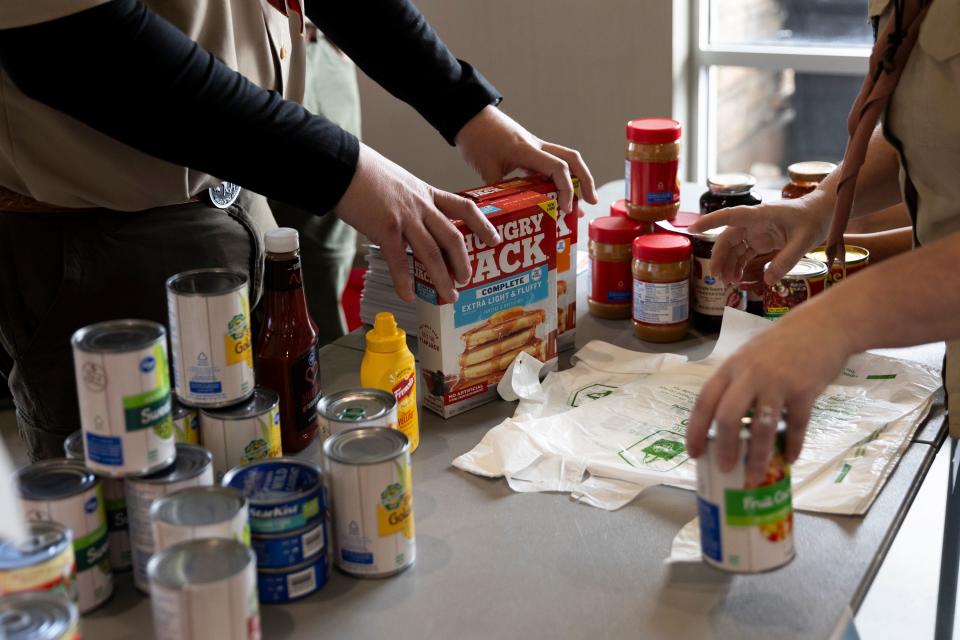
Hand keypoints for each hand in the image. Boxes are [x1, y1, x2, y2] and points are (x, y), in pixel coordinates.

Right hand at [334, 144, 500, 302]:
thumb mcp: (401, 182)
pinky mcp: (385, 228)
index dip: (482, 225)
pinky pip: (399, 260)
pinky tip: (408, 296)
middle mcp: (421, 206)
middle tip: (466, 280)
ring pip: (431, 253)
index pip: (464, 207)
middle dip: (463, 262)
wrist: (342, 165)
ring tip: (447, 296)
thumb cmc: (366, 174)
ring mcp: (404, 217)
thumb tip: (415, 222)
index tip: (494, 240)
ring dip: (442, 278)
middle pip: (452, 237)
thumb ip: (412, 202)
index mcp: (426, 193)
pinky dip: (404, 281)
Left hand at [454, 105, 598, 213]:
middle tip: (591, 202)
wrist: (468, 114)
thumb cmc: (475, 137)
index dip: (567, 190)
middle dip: (586, 181)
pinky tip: (556, 194)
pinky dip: (558, 178)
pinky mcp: (529, 148)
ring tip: (578, 203)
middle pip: (573, 159)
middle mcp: (537, 146)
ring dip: (576, 179)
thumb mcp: (485, 168)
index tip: (564, 209)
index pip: (558, 168)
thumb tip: (507, 214)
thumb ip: (499, 191)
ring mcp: (535, 145)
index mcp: (527, 150)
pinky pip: (551, 162)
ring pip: (565, 159)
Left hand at [685, 304, 852, 484]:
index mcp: (731, 368)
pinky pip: (796, 425)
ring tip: (755, 477)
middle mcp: (750, 375)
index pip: (704, 401)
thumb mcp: (749, 359)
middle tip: (725, 470)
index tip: (694, 453)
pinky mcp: (805, 390)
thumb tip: (727, 429)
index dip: (696, 429)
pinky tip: (790, 459)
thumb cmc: (781, 346)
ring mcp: (778, 382)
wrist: (824, 326)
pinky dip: (792, 445)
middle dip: (725, 447)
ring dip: (758, 456)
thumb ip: (737, 386)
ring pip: (762, 427)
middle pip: (728, 416)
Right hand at [688, 193, 832, 285]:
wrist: (823, 213)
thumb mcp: (805, 240)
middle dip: (718, 258)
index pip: (730, 216)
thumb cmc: (814, 219)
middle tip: (717, 278)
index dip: (710, 222)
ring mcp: (756, 231)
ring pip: (733, 248)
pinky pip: (743, 253)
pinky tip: (737, 278)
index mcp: (761, 215)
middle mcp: (754, 222)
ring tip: (728, 283)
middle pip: (727, 239)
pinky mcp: (761, 239)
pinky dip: (738, 265)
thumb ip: (786, 260)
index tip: (692, 229)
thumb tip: (767, 280)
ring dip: (727, 265)